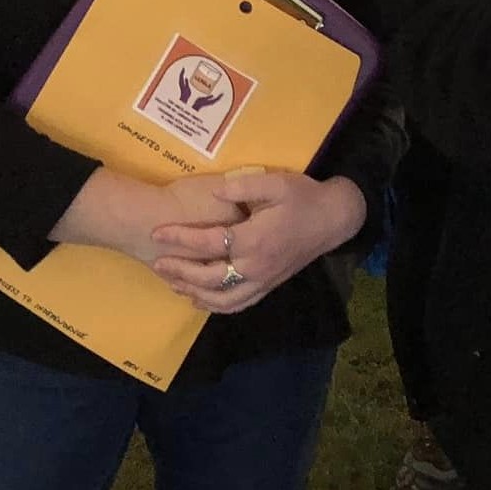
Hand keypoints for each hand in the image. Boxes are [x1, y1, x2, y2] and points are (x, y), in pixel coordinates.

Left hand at [148, 172, 365, 314]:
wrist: (332, 220)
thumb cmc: (303, 198)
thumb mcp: (276, 183)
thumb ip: (243, 186)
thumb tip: (215, 190)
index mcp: (255, 239)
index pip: (209, 242)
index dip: (180, 238)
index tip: (157, 233)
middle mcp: (256, 266)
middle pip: (209, 278)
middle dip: (180, 272)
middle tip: (157, 263)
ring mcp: (263, 281)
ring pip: (221, 299)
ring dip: (194, 293)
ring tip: (172, 282)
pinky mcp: (268, 286)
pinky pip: (238, 304)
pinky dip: (215, 306)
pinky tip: (199, 299)